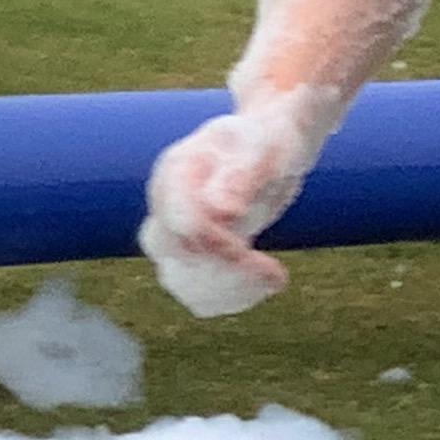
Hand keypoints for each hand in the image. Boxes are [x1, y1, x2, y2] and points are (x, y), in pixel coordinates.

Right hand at [139, 105, 318, 318]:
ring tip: (273, 278)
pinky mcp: (190, 254)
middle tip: (271, 271)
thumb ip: (241, 176)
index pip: (182, 223)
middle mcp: (166, 203)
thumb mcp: (262, 149)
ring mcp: (174, 230)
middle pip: (175, 254)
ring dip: (229, 290)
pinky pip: (196, 292)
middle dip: (226, 269)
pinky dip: (230, 298)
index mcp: (177, 171)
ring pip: (180, 280)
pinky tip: (264, 284)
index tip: (256, 256)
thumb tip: (222, 211)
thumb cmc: (268, 141)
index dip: (217, 246)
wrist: (269, 148)